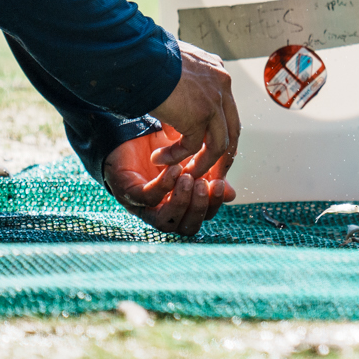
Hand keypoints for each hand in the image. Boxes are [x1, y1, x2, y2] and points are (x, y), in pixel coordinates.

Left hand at [104, 131, 236, 236]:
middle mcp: (161, 211)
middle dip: (199, 208)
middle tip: (204, 184)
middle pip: (186, 227)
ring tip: (189, 178)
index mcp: (178, 205)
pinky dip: (163, 186)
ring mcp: (142, 206)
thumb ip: (209, 178)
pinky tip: (173, 170)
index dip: (213, 205)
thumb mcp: (191, 161)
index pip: (201, 217)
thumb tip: (232, 194)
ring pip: (165, 222)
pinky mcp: (126, 192)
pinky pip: (147, 199)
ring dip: (181, 202)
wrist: (130, 131)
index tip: (220, 184)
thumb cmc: (160, 148)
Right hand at [150, 40, 241, 176]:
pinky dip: (176, 157)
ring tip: (184, 172)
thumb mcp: (173, 71)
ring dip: (201, 163)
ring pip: (218, 144)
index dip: (220, 132)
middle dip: (223, 155)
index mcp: (216, 72)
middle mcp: (221, 84)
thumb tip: (176, 113)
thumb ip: (182, 90)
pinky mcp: (200, 115)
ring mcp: (214, 100)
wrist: (139, 56)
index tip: (210, 148)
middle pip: (233, 129)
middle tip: (210, 171)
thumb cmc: (146, 60)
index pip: (228, 109)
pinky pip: (193, 147)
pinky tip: (160, 159)